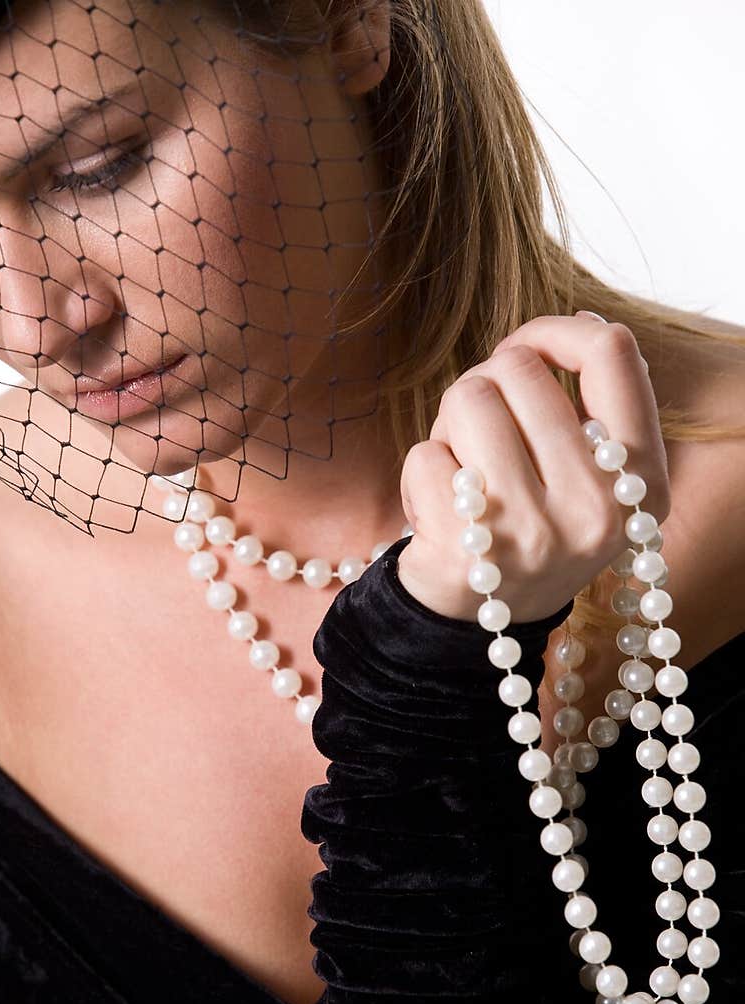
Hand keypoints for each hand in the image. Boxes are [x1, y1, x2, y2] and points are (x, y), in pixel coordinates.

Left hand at [396, 313, 670, 622]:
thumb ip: (593, 406)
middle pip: (518, 368)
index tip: (527, 350)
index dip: (556, 331)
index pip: (613, 354)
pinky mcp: (468, 550)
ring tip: (464, 471)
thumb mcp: (589, 476)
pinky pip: (424, 454)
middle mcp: (597, 509)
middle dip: (486, 387)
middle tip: (484, 436)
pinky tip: (439, 510)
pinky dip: (421, 471)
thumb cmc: (530, 524)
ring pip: (468, 399)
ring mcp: (532, 532)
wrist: (477, 622)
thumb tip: (579, 324)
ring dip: (451, 426)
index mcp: (640, 483)